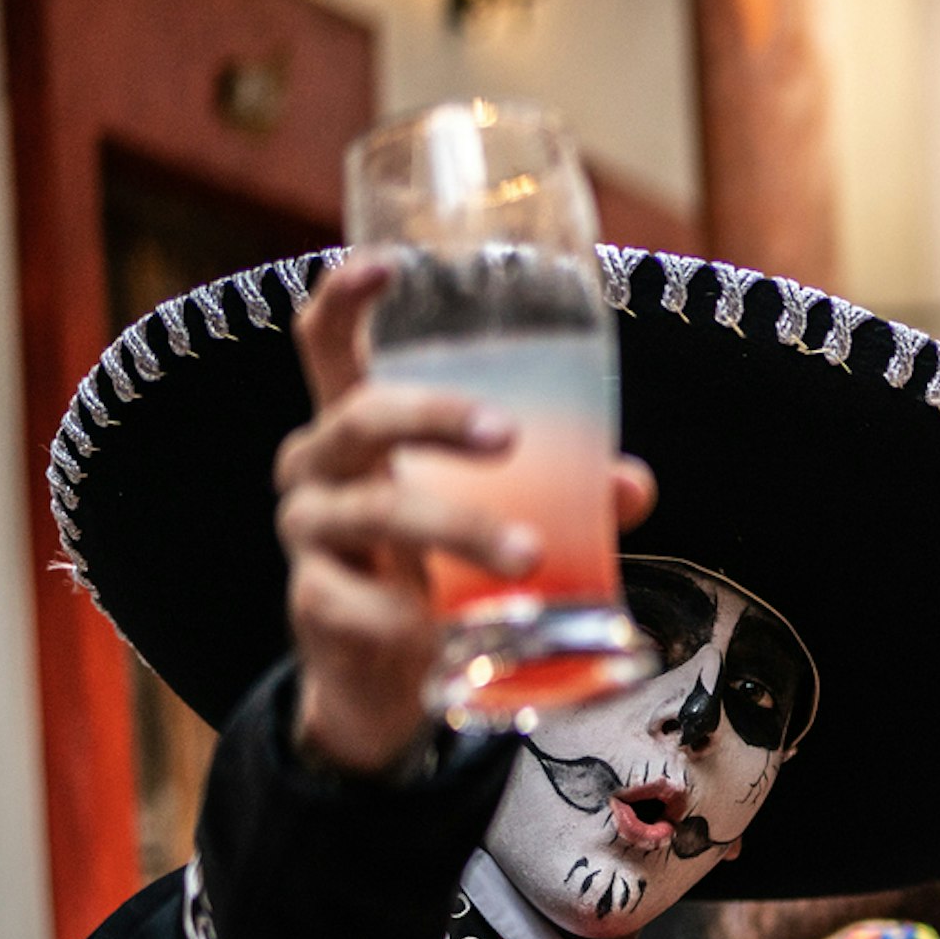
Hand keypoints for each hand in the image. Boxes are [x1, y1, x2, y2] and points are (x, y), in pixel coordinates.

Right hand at [278, 256, 655, 776]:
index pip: (329, 345)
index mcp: (358, 428)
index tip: (389, 263)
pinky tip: (437, 628)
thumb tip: (629, 484)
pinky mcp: (313, 602)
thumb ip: (569, 492)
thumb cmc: (444, 564)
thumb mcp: (504, 514)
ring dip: (458, 529)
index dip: (348, 298)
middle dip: (436, 417)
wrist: (388, 675)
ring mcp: (310, 532)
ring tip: (529, 557)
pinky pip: (358, 601)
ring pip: (377, 512)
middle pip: (362, 416)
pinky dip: (407, 614)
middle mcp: (321, 466)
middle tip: (508, 437)